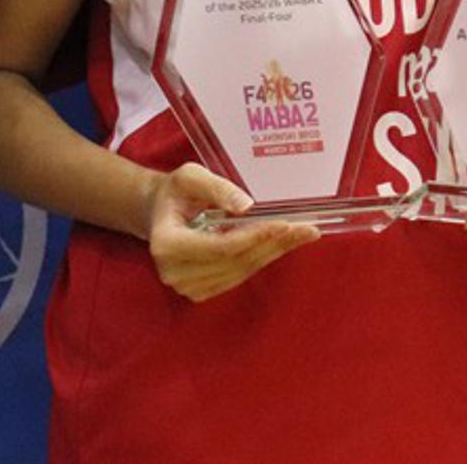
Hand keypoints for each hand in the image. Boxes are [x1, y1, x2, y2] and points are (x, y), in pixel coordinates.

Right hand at [143, 162, 316, 302]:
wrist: (160, 212)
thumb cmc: (176, 192)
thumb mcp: (190, 176)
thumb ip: (217, 188)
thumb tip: (247, 206)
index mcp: (167, 244)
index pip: (220, 247)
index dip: (254, 237)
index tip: (284, 224)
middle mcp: (175, 272)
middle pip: (235, 261)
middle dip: (273, 244)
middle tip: (306, 229)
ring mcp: (187, 286)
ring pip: (241, 271)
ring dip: (273, 253)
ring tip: (302, 234)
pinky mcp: (201, 290)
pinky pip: (238, 276)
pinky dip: (262, 259)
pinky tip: (281, 244)